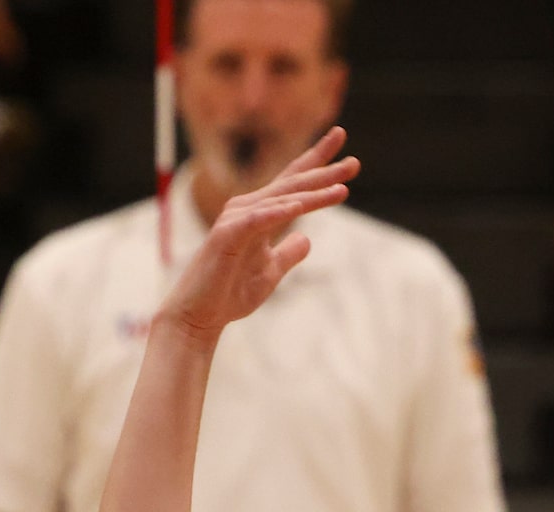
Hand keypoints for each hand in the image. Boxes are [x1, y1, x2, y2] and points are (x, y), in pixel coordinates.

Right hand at [156, 128, 356, 344]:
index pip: (293, 184)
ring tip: (342, 189)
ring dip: (311, 193)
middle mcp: (248, 210)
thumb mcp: (270, 272)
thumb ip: (288, 253)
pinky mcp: (225, 236)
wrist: (198, 316)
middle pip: (292, 185)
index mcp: (260, 215)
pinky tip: (299, 207)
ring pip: (280, 200)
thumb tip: (306, 239)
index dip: (318, 165)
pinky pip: (257, 220)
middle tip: (355, 164)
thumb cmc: (229, 294)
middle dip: (324, 173)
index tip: (347, 153)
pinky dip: (278, 212)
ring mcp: (235, 221)